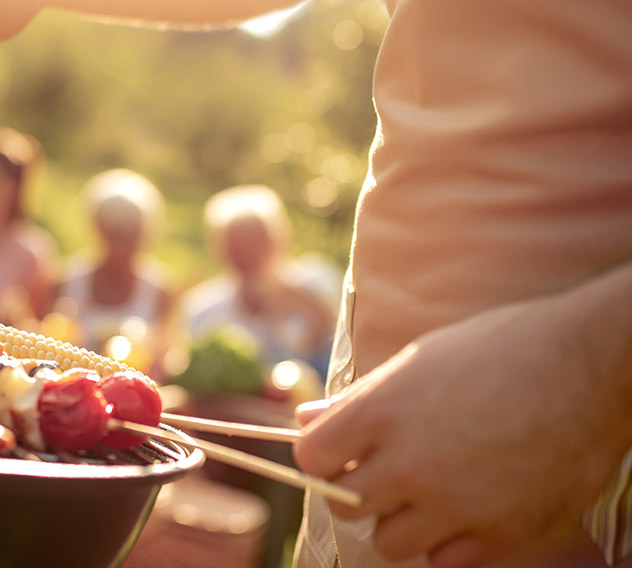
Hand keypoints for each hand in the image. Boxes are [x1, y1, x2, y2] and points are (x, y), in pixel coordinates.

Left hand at [293, 296, 626, 566]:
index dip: (322, 455)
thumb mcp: (419, 360)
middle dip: (357, 487)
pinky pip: (445, 561)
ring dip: (400, 520)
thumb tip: (307, 418)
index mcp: (383, 411)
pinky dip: (448, 542)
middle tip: (388, 468)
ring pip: (389, 541)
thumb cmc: (501, 350)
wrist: (589, 365)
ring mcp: (455, 503)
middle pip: (344, 504)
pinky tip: (465, 509)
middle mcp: (410, 463)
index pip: (312, 457)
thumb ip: (360, 399)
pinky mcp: (501, 534)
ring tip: (429, 489)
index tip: (339, 450)